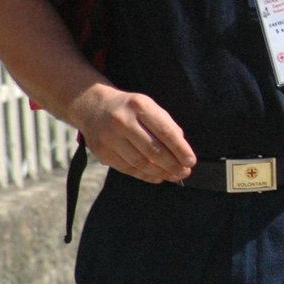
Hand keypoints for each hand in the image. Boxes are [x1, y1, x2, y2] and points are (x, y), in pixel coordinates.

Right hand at [69, 85, 195, 182]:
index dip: (180, 150)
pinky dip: (145, 175)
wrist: (93, 107)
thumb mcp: (149, 107)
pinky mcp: (101, 152)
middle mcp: (122, 121)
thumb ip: (167, 125)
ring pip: (140, 162)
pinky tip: (157, 177)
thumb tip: (182, 151)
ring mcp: (109, 137)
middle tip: (185, 172)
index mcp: (139, 106)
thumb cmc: (130, 109)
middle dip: (172, 165)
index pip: (165, 132)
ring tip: (173, 176)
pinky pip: (127, 169)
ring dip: (160, 173)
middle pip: (153, 150)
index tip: (191, 161)